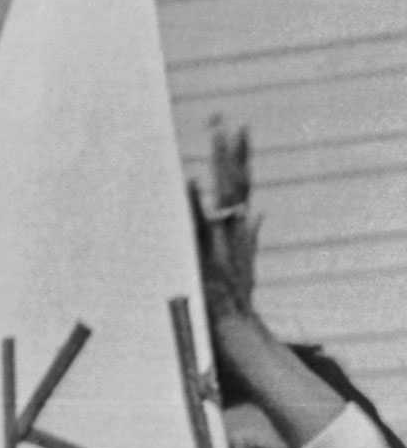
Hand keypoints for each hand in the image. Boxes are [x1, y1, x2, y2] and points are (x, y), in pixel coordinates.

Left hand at [190, 117, 258, 330]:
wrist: (236, 329)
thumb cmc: (233, 299)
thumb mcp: (243, 263)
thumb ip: (249, 236)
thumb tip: (259, 214)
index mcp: (236, 227)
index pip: (239, 183)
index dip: (239, 154)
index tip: (238, 124)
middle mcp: (233, 229)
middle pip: (233, 181)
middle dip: (229, 149)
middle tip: (222, 117)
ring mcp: (223, 240)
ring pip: (223, 194)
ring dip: (219, 163)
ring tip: (216, 134)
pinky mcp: (207, 254)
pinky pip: (198, 224)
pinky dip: (194, 202)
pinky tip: (188, 180)